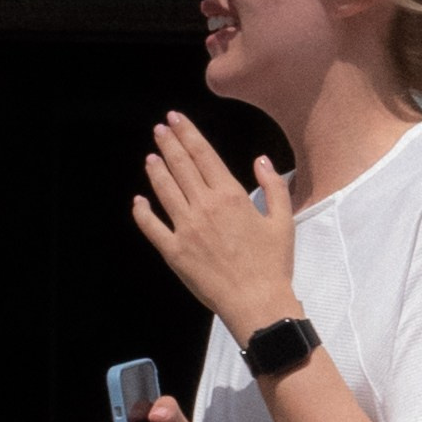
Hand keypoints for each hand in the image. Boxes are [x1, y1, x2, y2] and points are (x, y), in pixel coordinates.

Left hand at [133, 113, 298, 348]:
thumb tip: (262, 160)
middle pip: (181, 166)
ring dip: (156, 170)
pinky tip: (138, 202)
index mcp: (231, 196)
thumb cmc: (273, 265)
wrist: (257, 302)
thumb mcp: (283, 221)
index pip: (203, 154)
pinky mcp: (174, 252)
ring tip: (151, 156)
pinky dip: (142, 212)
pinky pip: (152, 227)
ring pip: (165, 190)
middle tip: (159, 129)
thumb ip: (273, 186)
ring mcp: (186, 228)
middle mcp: (204, 207)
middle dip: (168, 143)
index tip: (176, 119)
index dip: (187, 133)